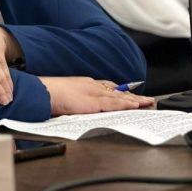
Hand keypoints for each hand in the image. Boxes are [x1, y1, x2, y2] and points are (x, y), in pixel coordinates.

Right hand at [39, 77, 154, 115]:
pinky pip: (114, 103)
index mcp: (84, 84)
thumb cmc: (49, 95)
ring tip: (147, 103)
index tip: (129, 94)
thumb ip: (74, 99)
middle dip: (131, 95)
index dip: (119, 91)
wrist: (43, 93)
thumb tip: (77, 106)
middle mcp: (91, 86)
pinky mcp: (94, 101)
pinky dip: (126, 104)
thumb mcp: (64, 96)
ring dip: (134, 100)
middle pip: (116, 90)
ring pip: (119, 96)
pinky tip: (136, 105)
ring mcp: (93, 92)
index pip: (106, 87)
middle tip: (145, 99)